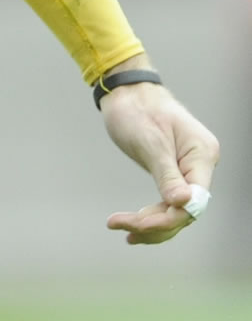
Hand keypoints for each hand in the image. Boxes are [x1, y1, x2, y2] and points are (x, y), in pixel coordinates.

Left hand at [100, 81, 219, 243]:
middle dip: (153, 223)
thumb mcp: (149, 141)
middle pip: (185, 210)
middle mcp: (201, 165)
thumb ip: (166, 174)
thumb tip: (183, 205)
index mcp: (202, 155)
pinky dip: (151, 214)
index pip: (194, 201)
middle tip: (117, 224)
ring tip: (120, 228)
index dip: (168, 218)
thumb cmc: (137, 109)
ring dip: (151, 224)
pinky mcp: (175, 173)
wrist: (126, 92)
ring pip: (177, 210)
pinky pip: (169, 202)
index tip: (135, 223)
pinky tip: (132, 224)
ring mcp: (189, 170)